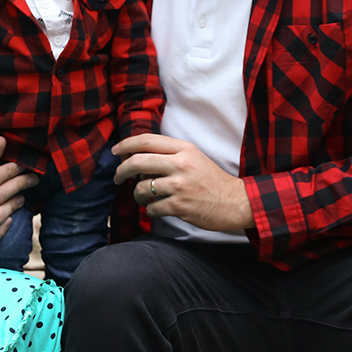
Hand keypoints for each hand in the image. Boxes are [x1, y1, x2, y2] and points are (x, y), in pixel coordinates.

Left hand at [113, 133, 254, 232]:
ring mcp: (179, 185)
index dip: (126, 144)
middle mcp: (180, 164)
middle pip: (137, 162)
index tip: (116, 151)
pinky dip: (150, 210)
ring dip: (136, 194)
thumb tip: (136, 158)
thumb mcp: (193, 157)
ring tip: (143, 197)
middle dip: (121, 170)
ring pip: (141, 187)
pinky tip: (158, 208)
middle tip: (117, 177)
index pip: (147, 140)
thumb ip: (169, 154)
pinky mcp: (179, 206)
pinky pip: (151, 208)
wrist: (235, 202)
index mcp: (184, 148)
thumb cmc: (211, 180)